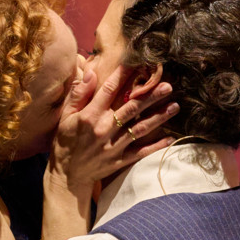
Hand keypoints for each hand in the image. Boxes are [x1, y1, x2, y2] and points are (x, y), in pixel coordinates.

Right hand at [50, 64, 178, 205]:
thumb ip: (78, 94)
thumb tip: (92, 73)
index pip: (109, 90)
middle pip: (131, 108)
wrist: (67, 176)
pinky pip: (142, 152)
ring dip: (159, 117)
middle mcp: (104, 129)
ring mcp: (114, 146)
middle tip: (167, 85)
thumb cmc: (65, 142)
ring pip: (140, 128)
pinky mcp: (120, 160)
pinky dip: (156, 145)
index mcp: (90, 116)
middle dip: (151, 96)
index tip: (137, 63)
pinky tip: (171, 138)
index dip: (123, 75)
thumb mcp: (65, 117)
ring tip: (174, 106)